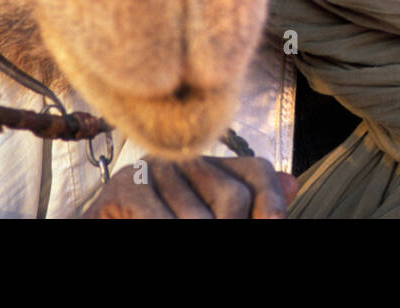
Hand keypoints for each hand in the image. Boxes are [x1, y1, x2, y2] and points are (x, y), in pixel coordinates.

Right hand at [79, 155, 298, 218]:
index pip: (256, 171)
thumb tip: (293, 181)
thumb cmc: (159, 223)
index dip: (271, 200)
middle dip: (231, 229)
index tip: (273, 225)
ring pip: (198, 218)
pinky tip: (159, 233)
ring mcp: (153, 167)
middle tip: (214, 241)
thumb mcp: (209, 218)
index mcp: (209, 165)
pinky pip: (161, 220)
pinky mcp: (125, 185)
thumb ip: (248, 206)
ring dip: (191, 237)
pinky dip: (164, 231)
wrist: (107, 225)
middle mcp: (184, 158)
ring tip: (178, 233)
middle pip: (233, 195)